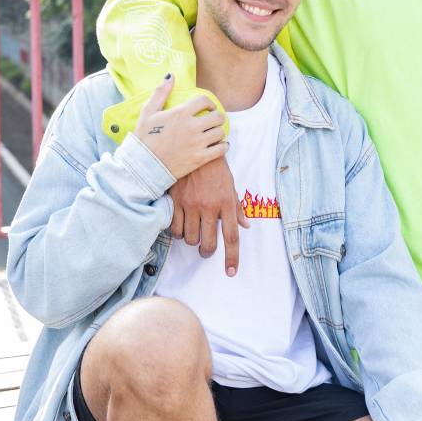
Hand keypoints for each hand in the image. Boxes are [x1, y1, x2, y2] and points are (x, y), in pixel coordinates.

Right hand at [135, 76, 227, 179]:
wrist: (143, 165)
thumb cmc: (145, 138)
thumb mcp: (148, 112)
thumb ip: (160, 92)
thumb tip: (170, 75)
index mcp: (180, 113)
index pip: (205, 101)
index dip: (209, 103)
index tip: (208, 108)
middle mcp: (192, 127)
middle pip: (217, 117)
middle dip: (217, 117)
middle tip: (213, 121)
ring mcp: (197, 143)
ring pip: (220, 132)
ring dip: (219, 132)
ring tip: (213, 133)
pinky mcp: (200, 158)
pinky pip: (221, 149)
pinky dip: (223, 146)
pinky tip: (219, 145)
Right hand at [168, 155, 248, 273]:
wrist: (196, 148)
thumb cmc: (216, 168)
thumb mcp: (231, 185)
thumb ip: (237, 207)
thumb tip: (246, 227)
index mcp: (226, 203)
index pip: (231, 237)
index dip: (232, 258)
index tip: (230, 272)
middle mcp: (209, 206)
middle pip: (208, 244)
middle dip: (207, 252)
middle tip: (206, 250)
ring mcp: (191, 205)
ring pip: (190, 239)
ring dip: (192, 241)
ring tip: (194, 232)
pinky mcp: (175, 202)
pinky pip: (175, 229)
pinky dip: (179, 232)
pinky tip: (182, 225)